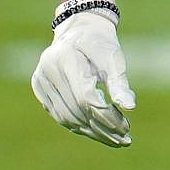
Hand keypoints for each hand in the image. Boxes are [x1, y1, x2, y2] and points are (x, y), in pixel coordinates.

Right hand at [31, 8, 135, 147]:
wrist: (78, 29)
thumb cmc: (100, 43)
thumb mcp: (113, 58)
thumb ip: (120, 82)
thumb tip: (130, 107)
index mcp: (67, 58)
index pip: (86, 97)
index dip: (106, 116)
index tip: (126, 127)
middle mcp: (49, 69)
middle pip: (78, 110)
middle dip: (103, 128)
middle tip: (125, 139)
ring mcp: (41, 80)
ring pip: (67, 117)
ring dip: (92, 132)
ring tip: (115, 140)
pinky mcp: (39, 88)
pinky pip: (59, 115)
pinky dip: (80, 126)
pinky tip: (98, 132)